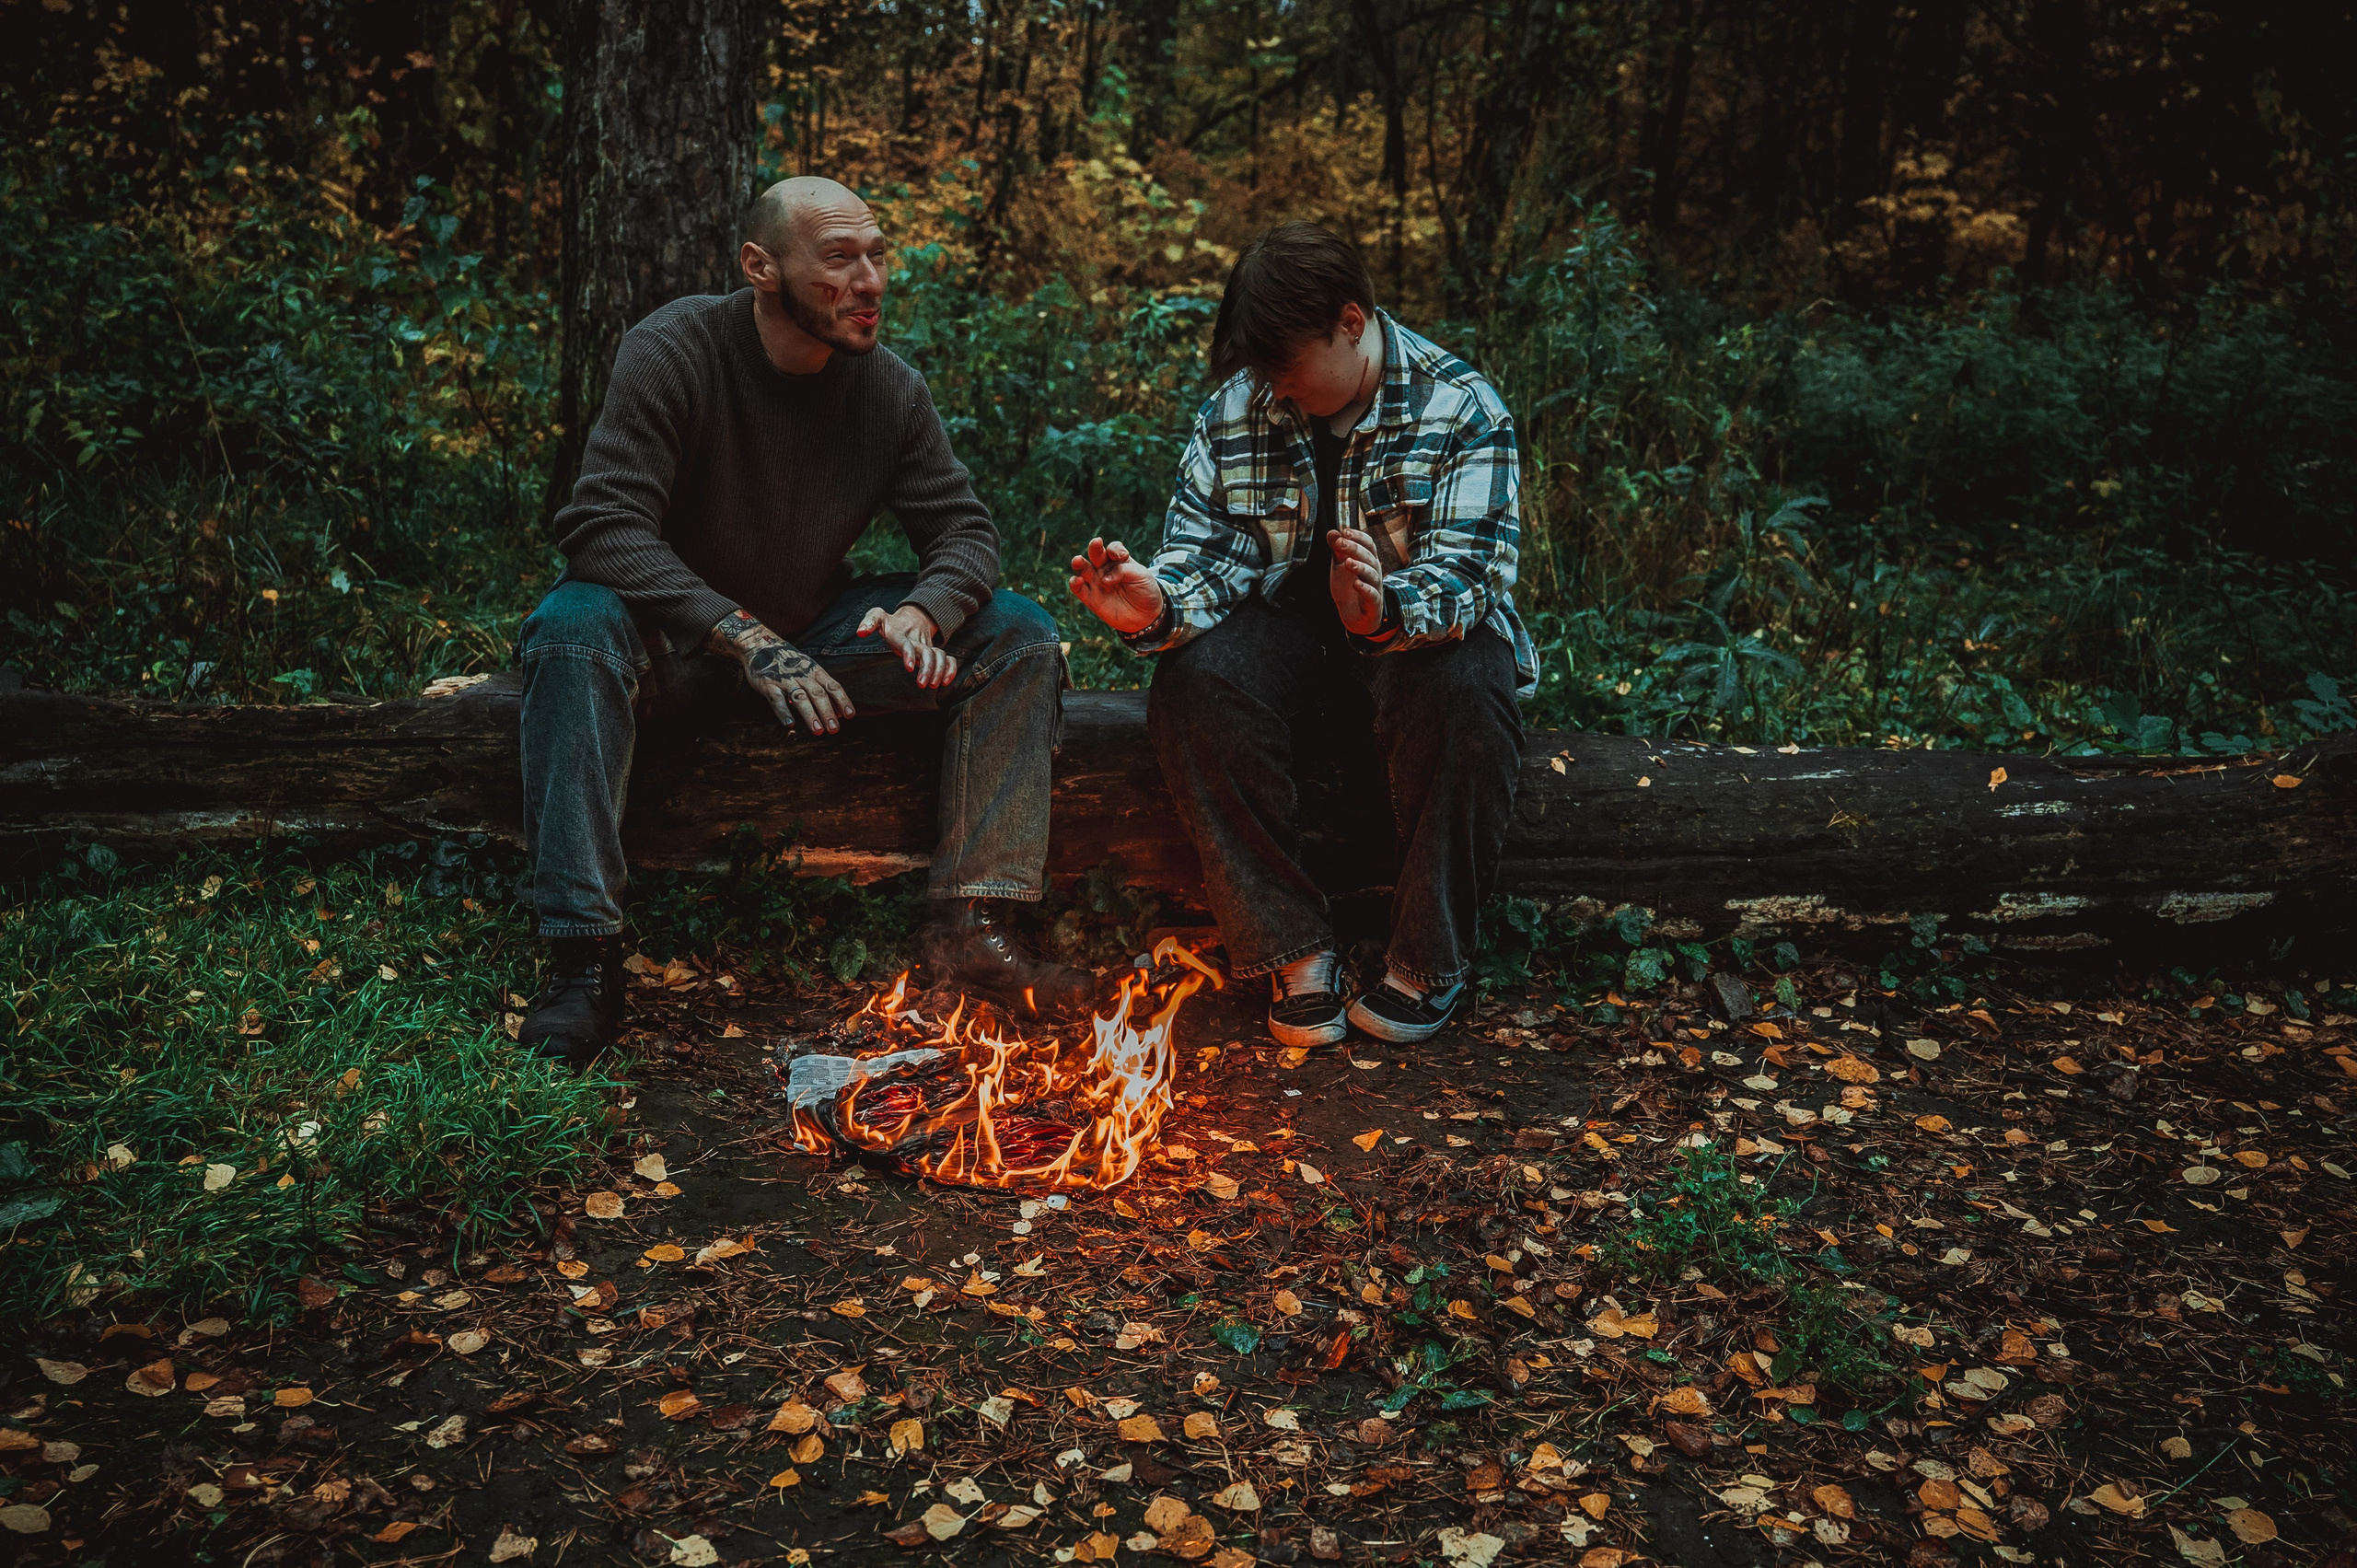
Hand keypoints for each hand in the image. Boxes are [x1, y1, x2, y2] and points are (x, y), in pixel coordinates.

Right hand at [704, 610, 853, 733]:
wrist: (759, 644)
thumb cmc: (789, 663)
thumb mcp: (808, 671)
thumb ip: (823, 691)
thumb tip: (840, 714)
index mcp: (814, 671)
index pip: (832, 686)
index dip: (842, 700)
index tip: (851, 715)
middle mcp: (802, 674)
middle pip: (818, 694)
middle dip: (827, 712)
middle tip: (834, 729)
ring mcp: (785, 679)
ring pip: (800, 698)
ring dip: (810, 715)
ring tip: (818, 731)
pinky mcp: (768, 684)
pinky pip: (776, 699)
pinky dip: (783, 711)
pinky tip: (790, 724)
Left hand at [857, 603, 956, 687]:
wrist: (913, 616)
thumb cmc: (891, 622)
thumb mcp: (878, 615)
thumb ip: (869, 622)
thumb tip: (860, 633)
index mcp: (901, 635)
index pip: (906, 644)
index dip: (909, 654)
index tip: (909, 668)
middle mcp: (916, 641)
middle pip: (927, 652)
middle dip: (927, 668)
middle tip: (922, 684)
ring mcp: (928, 646)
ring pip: (940, 656)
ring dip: (940, 671)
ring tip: (933, 685)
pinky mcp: (935, 652)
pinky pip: (949, 659)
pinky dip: (951, 669)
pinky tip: (946, 682)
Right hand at [1067, 537, 1166, 633]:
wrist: (1146, 615)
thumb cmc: (1144, 591)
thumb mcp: (1141, 576)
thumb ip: (1123, 571)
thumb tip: (1104, 579)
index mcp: (1118, 560)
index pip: (1112, 549)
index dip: (1115, 550)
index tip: (1123, 556)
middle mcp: (1105, 569)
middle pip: (1096, 554)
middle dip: (1095, 548)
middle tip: (1096, 543)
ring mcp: (1097, 582)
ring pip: (1083, 569)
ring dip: (1079, 563)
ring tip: (1078, 560)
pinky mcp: (1091, 598)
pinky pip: (1079, 589)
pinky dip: (1075, 584)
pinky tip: (1077, 580)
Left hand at [1327, 525, 1387, 636]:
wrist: (1355, 617)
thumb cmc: (1349, 588)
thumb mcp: (1340, 567)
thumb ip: (1337, 550)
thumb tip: (1332, 532)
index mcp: (1368, 561)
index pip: (1368, 544)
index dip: (1358, 536)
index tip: (1345, 531)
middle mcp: (1375, 572)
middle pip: (1369, 557)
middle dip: (1354, 548)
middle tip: (1340, 542)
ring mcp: (1375, 588)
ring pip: (1372, 575)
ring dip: (1361, 567)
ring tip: (1348, 562)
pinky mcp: (1373, 605)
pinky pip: (1372, 595)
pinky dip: (1365, 589)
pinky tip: (1356, 584)